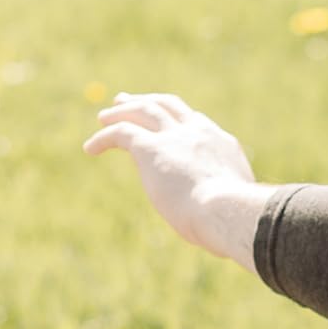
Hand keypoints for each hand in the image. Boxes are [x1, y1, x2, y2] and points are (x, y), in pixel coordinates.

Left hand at [83, 92, 259, 257]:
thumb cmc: (237, 221)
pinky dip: (103, 138)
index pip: (197, 125)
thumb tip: (219, 226)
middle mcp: (198, 133)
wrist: (229, 212)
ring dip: (121, 112)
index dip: (179, 123)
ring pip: (143, 109)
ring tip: (104, 118)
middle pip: (169, 106)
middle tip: (127, 102)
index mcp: (223, 146)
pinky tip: (90, 149)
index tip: (167, 126)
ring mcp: (173, 136)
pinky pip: (121, 133)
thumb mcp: (235, 208)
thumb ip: (224, 205)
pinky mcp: (149, 147)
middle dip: (147, 102)